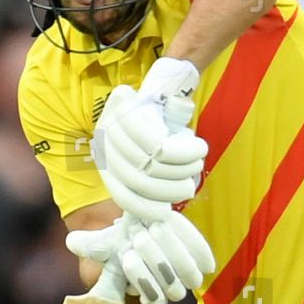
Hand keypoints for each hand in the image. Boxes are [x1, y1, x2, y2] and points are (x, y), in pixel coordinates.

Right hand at [66, 211, 215, 303]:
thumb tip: (72, 242)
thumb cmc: (122, 241)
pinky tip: (176, 224)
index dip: (142, 283)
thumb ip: (90, 246)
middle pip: (173, 290)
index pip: (154, 302)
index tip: (126, 256)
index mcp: (147, 291)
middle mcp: (169, 288)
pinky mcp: (201, 259)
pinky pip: (203, 256)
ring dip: (175, 252)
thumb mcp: (104, 244)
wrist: (144, 227)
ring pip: (189, 276)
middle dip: (156, 262)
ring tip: (157, 228)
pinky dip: (194, 243)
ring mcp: (187, 276)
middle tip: (140, 237)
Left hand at [92, 59, 206, 221]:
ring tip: (196, 163)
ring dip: (182, 169)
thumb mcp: (149, 159)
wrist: (165, 88)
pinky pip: (165, 147)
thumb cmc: (161, 129)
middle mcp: (104, 142)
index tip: (165, 213)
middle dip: (170, 190)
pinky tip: (199, 148)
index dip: (145, 208)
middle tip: (188, 187)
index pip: (122, 194)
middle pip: (140, 180)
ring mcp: (114, 125)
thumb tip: (157, 215)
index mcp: (105, 158)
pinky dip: (186, 152)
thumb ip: (148, 183)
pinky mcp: (132, 110)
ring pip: (155, 165)